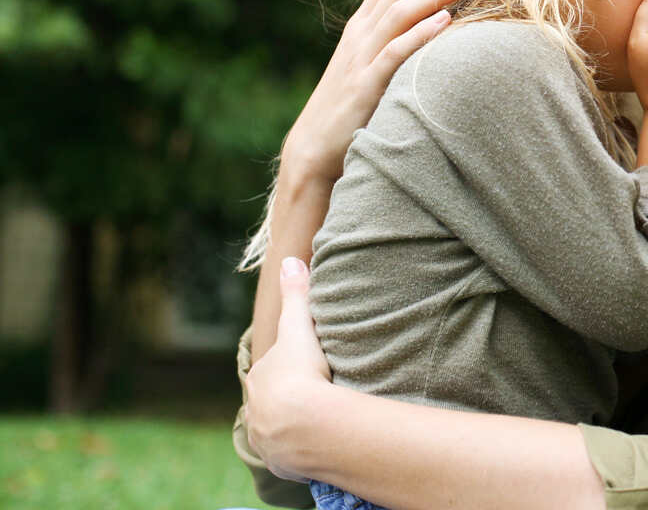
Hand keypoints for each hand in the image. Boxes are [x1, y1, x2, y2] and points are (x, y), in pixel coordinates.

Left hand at [245, 257, 332, 482]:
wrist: (304, 423)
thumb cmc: (301, 372)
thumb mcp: (300, 328)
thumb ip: (296, 295)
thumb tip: (289, 259)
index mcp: (261, 377)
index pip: (274, 369)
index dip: (290, 366)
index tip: (308, 367)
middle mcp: (256, 408)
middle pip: (274, 399)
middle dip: (290, 397)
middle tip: (317, 393)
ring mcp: (266, 436)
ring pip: (278, 426)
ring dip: (294, 424)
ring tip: (319, 421)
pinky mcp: (279, 460)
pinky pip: (289, 452)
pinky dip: (300, 447)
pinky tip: (316, 443)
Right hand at [280, 0, 482, 185]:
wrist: (315, 147)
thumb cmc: (352, 106)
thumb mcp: (373, 62)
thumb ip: (395, 37)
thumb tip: (434, 16)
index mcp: (363, 24)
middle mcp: (361, 33)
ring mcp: (362, 57)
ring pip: (400, 12)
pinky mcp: (366, 85)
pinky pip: (395, 53)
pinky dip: (420, 34)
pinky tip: (445, 22)